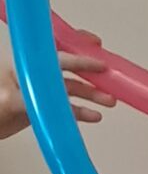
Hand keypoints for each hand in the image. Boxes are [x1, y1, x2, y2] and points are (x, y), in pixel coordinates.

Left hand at [0, 48, 116, 138]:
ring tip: (109, 101)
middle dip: (91, 74)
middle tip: (110, 79)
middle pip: (69, 71)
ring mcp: (41, 92)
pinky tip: (94, 116)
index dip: (80, 59)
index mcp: (27, 65)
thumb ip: (29, 95)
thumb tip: (47, 95)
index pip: (58, 57)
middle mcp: (37, 75)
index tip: (100, 61)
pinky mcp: (43, 108)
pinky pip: (67, 109)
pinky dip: (81, 113)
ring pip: (71, 90)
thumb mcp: (8, 98)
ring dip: (91, 96)